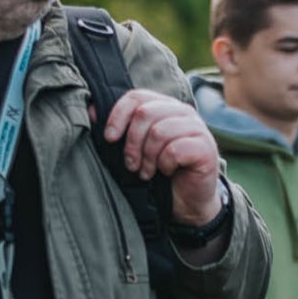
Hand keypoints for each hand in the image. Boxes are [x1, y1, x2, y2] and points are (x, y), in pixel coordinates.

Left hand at [102, 89, 222, 225]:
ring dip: (148, 157)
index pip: (137, 97)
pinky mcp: (206, 147)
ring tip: (147, 172)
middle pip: (146, 113)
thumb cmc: (159, 172)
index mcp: (164, 106)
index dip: (118, 115)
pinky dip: (165, 164)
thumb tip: (91, 111)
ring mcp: (197, 128)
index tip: (109, 138)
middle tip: (131, 164)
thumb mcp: (135, 149)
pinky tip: (166, 172)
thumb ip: (117, 130)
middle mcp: (182, 112)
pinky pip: (175, 150)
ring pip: (159, 132)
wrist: (187, 201)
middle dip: (132, 142)